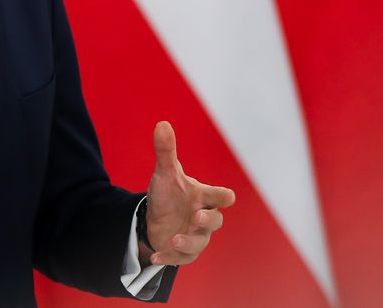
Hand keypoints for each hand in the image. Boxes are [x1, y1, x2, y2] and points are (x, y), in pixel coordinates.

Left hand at [141, 121, 235, 266]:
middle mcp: (203, 217)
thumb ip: (166, 150)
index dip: (223, 197)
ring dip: (188, 242)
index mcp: (202, 197)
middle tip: (196, 217)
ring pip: (200, 243)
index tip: (228, 197)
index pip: (219, 196)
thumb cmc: (169, 194)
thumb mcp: (165, 173)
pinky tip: (155, 256)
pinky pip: (181, 258)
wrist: (157, 217)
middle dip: (207, 221)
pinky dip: (168, 257)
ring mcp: (195, 236)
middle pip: (215, 222)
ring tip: (174, 240)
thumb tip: (162, 123)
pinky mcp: (184, 252)